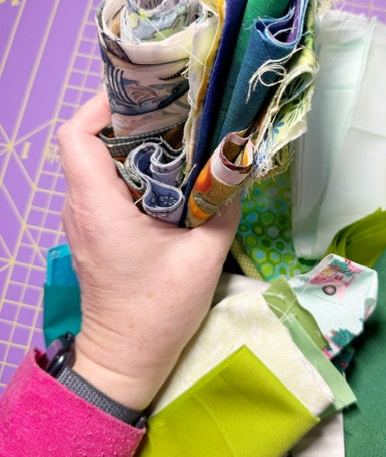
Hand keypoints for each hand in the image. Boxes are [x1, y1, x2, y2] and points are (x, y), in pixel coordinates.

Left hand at [57, 92, 239, 410]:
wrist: (126, 359)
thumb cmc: (158, 311)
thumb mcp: (204, 256)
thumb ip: (223, 207)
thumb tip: (237, 166)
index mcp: (99, 205)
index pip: (77, 135)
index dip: (102, 106)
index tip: (144, 97)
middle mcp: (82, 206)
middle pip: (88, 141)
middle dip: (128, 120)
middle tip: (174, 112)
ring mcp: (83, 219)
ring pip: (95, 162)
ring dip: (131, 145)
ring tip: (176, 136)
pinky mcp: (93, 231)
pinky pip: (104, 184)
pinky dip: (131, 170)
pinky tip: (169, 174)